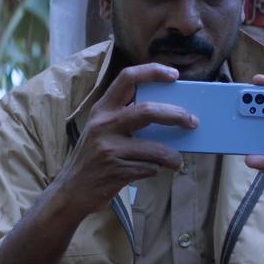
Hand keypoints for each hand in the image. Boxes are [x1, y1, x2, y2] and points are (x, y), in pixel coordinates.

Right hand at [53, 63, 197, 216]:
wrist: (71, 191)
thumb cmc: (93, 158)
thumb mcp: (102, 130)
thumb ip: (125, 118)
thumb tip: (168, 114)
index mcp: (102, 109)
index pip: (127, 78)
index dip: (153, 72)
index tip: (175, 75)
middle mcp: (103, 125)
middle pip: (148, 111)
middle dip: (176, 115)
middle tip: (193, 121)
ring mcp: (109, 148)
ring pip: (155, 149)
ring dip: (172, 156)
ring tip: (176, 161)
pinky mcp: (116, 171)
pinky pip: (149, 168)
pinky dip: (156, 170)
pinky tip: (153, 171)